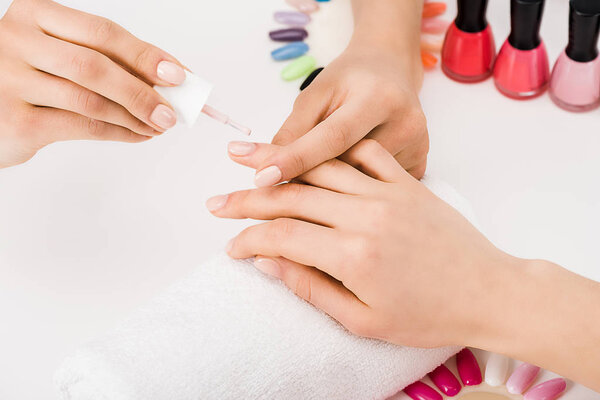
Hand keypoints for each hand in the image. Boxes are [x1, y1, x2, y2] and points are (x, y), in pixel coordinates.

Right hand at [0, 0, 184, 167]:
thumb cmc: (24, 78)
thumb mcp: (55, 55)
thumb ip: (99, 60)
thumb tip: (161, 78)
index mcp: (34, 15)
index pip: (102, 32)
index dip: (145, 55)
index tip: (178, 74)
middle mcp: (18, 41)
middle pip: (96, 66)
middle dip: (142, 91)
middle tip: (172, 110)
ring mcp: (11, 80)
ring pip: (91, 100)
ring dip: (134, 116)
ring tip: (158, 125)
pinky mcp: (17, 120)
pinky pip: (82, 126)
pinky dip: (119, 132)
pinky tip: (138, 134)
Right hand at [209, 140, 510, 347]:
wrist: (490, 293)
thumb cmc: (429, 316)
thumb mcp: (364, 320)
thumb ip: (311, 288)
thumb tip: (268, 264)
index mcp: (352, 254)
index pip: (282, 236)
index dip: (249, 239)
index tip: (230, 245)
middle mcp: (365, 215)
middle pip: (291, 197)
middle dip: (248, 200)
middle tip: (216, 202)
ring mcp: (387, 194)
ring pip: (321, 169)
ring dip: (280, 165)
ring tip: (246, 162)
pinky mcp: (407, 184)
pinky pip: (365, 155)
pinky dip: (336, 150)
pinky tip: (314, 151)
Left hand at [228, 39, 428, 186]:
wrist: (391, 70)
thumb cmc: (351, 79)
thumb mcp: (317, 92)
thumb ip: (293, 128)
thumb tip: (266, 167)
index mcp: (379, 98)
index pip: (333, 137)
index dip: (297, 159)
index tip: (263, 178)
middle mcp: (406, 124)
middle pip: (348, 167)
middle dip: (309, 180)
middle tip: (278, 186)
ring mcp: (418, 149)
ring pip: (361, 185)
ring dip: (332, 189)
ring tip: (319, 179)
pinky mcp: (420, 166)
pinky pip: (377, 189)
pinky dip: (353, 191)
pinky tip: (346, 182)